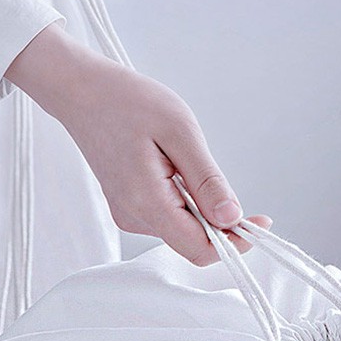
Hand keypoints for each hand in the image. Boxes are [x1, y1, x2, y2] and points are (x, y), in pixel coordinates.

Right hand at [5, 25, 271, 264]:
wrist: (81, 91)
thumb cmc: (128, 102)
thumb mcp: (179, 132)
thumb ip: (206, 181)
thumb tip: (232, 218)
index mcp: (147, 202)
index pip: (200, 250)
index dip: (235, 242)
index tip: (259, 220)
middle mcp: (134, 217)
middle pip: (193, 243)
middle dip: (222, 225)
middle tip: (231, 187)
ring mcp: (128, 213)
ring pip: (182, 230)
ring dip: (203, 210)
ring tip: (189, 163)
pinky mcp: (128, 205)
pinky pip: (168, 216)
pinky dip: (186, 202)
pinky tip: (177, 168)